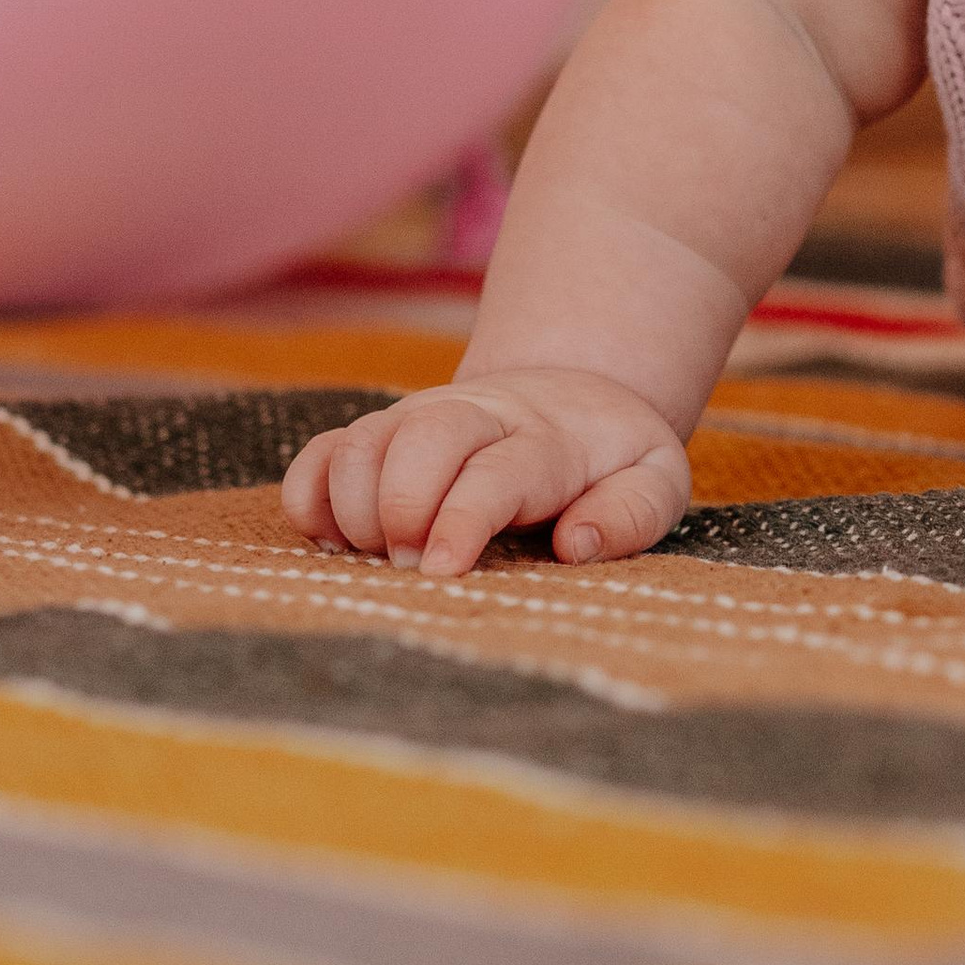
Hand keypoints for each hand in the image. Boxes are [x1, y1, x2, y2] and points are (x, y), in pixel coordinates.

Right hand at [280, 368, 692, 581]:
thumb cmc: (613, 458)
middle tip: (410, 570)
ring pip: (361, 441)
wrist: (575, 392)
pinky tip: (336, 541)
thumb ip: (629, 512)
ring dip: (353, 506)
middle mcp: (475, 418)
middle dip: (398, 507)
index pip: (496, 471)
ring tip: (378, 557)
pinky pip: (321, 455)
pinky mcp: (380, 436)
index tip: (438, 572)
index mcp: (547, 438)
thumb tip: (573, 544)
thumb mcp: (654, 479)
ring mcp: (419, 421)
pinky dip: (310, 497)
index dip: (459, 520)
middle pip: (418, 437)